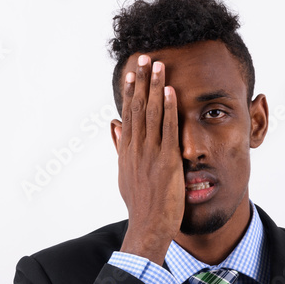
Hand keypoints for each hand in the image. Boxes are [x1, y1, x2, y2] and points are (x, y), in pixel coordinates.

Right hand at [114, 54, 184, 265]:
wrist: (147, 227)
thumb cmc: (140, 205)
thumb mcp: (125, 174)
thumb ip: (120, 148)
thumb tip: (114, 126)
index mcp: (127, 152)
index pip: (128, 115)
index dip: (130, 92)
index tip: (131, 72)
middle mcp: (136, 149)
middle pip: (137, 108)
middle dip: (141, 81)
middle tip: (144, 56)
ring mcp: (150, 155)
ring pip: (151, 114)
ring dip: (154, 87)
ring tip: (157, 64)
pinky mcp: (166, 161)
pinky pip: (167, 130)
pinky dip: (168, 109)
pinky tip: (170, 91)